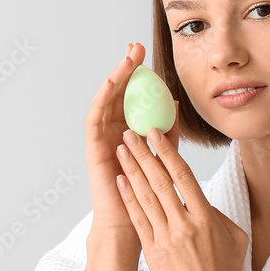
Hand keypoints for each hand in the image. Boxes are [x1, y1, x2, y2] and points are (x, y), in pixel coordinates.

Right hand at [84, 42, 180, 245]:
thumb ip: (168, 132)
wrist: (132, 224)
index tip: (147, 53)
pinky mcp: (94, 147)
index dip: (139, 74)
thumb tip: (175, 104)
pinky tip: (112, 84)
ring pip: (106, 100)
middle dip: (126, 67)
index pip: (134, 95)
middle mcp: (114, 131)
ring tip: (126, 59)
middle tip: (136, 46)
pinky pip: (95, 118)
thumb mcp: (163, 157)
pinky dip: (102, 99)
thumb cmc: (148, 195)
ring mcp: (102, 138)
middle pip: (118, 92)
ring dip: (115, 77)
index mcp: (130, 130)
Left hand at [113, 124, 248, 270]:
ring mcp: (166, 239)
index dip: (167, 152)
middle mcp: (184, 224)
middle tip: (130, 133)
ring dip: (131, 170)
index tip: (156, 133)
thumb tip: (201, 198)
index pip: (183, 176)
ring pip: (145, 197)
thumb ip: (217, 213)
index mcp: (206, 217)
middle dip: (143, 154)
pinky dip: (128, 198)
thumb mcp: (234, 237)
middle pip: (160, 181)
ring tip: (121, 150)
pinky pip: (138, 220)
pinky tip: (120, 181)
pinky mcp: (153, 253)